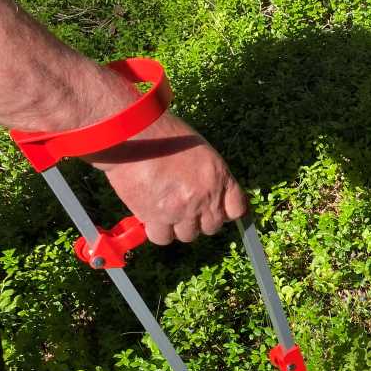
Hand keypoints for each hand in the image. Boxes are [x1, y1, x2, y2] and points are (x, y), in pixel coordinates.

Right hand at [82, 113, 247, 244]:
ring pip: (187, 235)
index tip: (216, 211)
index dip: (226, 212)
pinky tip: (151, 215)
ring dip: (178, 226)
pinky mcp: (156, 217)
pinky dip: (157, 230)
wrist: (134, 134)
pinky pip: (162, 237)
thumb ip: (211, 176)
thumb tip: (211, 195)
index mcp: (219, 177)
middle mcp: (205, 198)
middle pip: (212, 227)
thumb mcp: (200, 150)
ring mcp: (182, 210)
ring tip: (165, 208)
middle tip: (184, 207)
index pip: (237, 209)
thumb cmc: (164, 134)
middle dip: (200, 220)